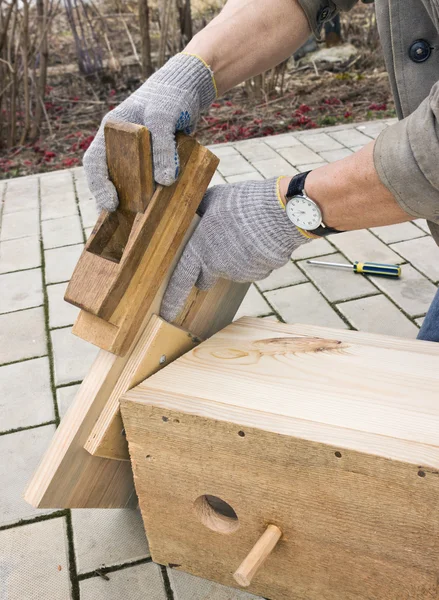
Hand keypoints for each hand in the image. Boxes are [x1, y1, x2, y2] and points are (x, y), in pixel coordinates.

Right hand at [83, 53, 215, 211]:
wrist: (190, 87)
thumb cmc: (171, 96)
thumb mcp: (164, 117)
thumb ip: (162, 146)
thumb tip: (165, 180)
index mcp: (112, 131)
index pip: (95, 162)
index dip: (98, 185)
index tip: (111, 204)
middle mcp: (121, 144)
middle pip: (110, 177)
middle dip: (113, 199)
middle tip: (123, 220)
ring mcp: (138, 153)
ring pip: (129, 182)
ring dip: (132, 201)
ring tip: (138, 221)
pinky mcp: (154, 159)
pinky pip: (149, 181)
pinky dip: (151, 195)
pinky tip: (159, 208)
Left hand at [160, 178, 307, 321]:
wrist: (279, 213)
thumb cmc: (242, 203)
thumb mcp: (213, 198)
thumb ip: (200, 210)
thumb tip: (196, 211)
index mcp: (199, 249)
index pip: (181, 279)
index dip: (172, 297)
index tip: (166, 311)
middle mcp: (216, 266)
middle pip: (205, 278)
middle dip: (206, 272)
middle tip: (216, 252)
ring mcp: (238, 273)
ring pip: (231, 271)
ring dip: (234, 259)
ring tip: (246, 233)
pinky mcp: (258, 274)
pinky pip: (252, 268)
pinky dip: (253, 259)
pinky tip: (260, 240)